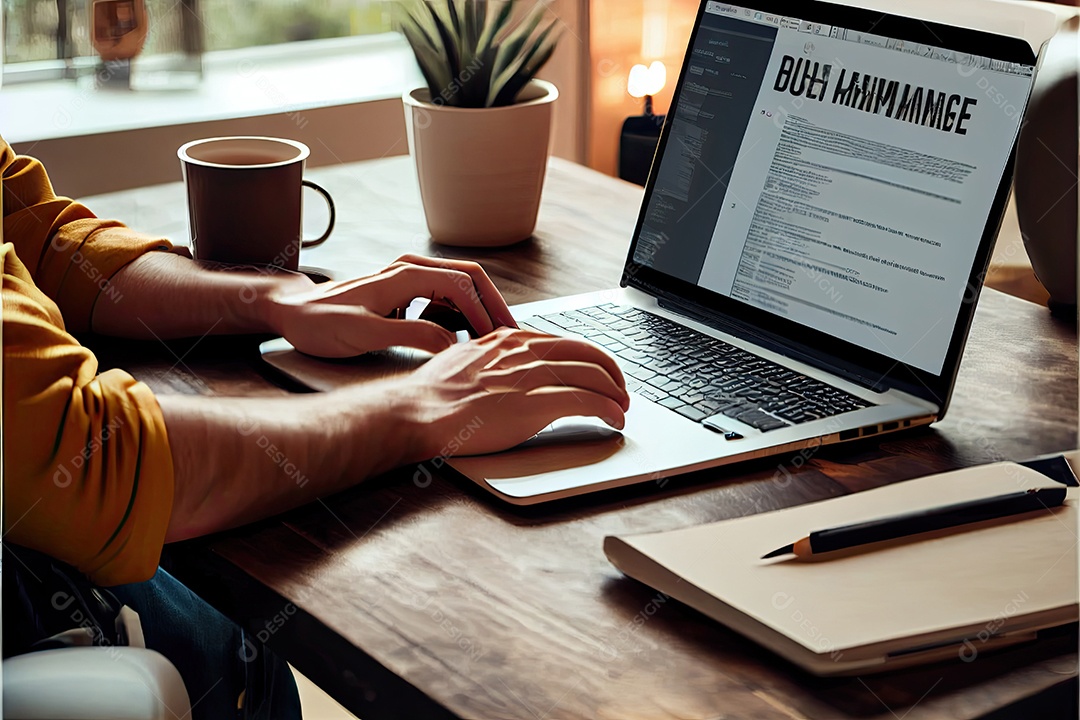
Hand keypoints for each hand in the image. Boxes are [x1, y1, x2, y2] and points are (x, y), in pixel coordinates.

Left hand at [266, 254, 518, 356]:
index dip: (485, 312)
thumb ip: (410, 337)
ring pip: (462, 287)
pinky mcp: (406, 292)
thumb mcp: (363, 335)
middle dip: (494, 305)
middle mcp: (411, 269)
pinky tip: (467, 339)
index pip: (463, 284)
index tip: (496, 340)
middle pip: (471, 278)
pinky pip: (447, 297)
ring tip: (496, 341)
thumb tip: (452, 344)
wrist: (292, 313)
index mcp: (406, 275)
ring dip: (481, 310)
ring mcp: (409, 278)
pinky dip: (464, 315)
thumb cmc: (320, 323)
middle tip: (513, 336)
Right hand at [381, 327, 630, 459]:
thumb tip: (505, 369)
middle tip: (620, 391)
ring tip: (622, 408)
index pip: (564, 341)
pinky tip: (614, 420)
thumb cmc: (433, 392)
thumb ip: (492, 358)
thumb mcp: (466, 359)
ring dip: (615, 393)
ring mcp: (531, 376)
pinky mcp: (535, 403)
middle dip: (611, 372)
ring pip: (593, 375)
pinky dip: (608, 409)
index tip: (598, 373)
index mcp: (510, 339)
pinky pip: (586, 401)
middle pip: (587, 353)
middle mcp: (525, 351)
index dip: (589, 358)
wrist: (419, 410)